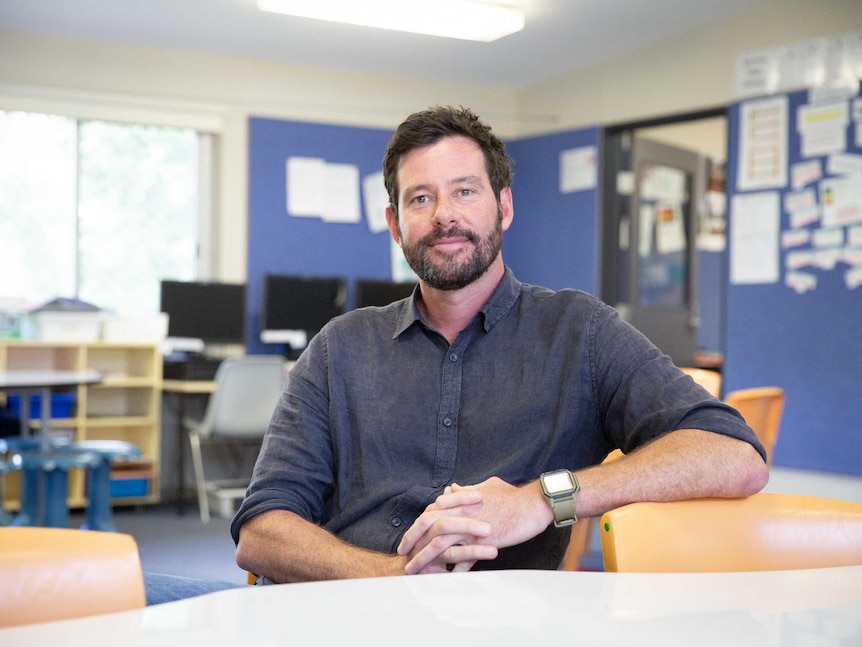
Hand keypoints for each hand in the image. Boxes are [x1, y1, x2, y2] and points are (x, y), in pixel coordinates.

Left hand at [398, 478, 549, 573]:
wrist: (532, 505)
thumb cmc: (511, 496)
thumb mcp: (486, 487)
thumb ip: (466, 491)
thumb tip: (452, 488)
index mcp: (460, 501)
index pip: (430, 513)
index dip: (417, 525)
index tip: (409, 536)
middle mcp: (461, 514)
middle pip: (427, 527)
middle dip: (412, 541)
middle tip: (402, 555)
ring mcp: (471, 528)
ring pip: (440, 545)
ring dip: (425, 560)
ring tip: (414, 572)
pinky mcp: (483, 543)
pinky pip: (463, 560)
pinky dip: (452, 572)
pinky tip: (443, 582)